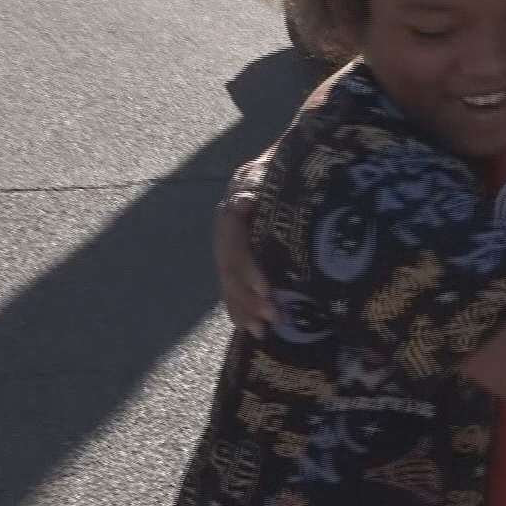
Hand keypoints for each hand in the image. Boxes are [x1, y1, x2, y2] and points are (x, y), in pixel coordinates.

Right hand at [214, 164, 274, 338]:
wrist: (273, 175)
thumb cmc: (280, 175)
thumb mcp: (271, 175)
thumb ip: (257, 186)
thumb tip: (243, 201)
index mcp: (232, 212)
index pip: (234, 243)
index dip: (246, 268)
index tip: (265, 289)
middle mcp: (224, 234)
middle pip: (230, 269)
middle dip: (248, 297)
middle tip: (272, 316)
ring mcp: (227, 250)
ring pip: (229, 283)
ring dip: (243, 309)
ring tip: (261, 331)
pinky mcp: (235, 264)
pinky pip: (231, 289)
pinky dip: (238, 310)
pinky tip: (248, 329)